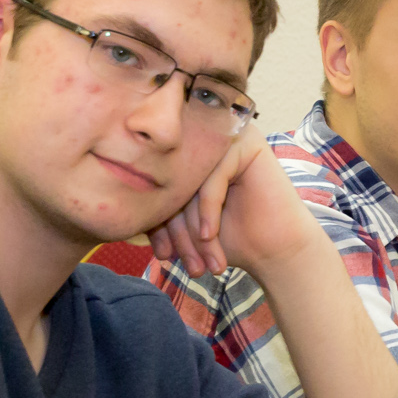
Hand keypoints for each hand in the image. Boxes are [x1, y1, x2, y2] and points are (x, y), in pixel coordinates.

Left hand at [148, 128, 322, 278]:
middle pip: (175, 182)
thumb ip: (159, 210)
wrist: (277, 250)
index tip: (162, 255)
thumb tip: (121, 209)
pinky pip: (212, 179)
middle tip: (177, 262)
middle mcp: (206, 137)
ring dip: (190, 228)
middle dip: (175, 230)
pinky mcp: (247, 143)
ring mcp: (227, 135)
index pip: (160, 184)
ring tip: (198, 261)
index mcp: (189, 152)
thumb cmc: (232, 238)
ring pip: (191, 181)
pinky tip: (209, 236)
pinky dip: (208, 212)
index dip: (158, 222)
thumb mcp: (185, 225)